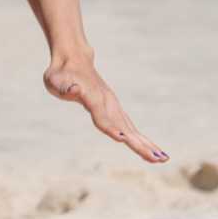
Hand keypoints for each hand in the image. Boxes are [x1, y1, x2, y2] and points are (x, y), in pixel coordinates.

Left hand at [45, 57, 167, 163]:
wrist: (74, 59)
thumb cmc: (60, 74)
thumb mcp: (54, 79)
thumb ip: (64, 87)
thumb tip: (73, 89)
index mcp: (92, 99)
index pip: (101, 117)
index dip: (110, 128)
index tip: (122, 140)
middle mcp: (107, 104)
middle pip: (124, 128)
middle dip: (139, 144)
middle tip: (157, 158)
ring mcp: (113, 107)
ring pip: (132, 130)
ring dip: (147, 144)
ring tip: (163, 159)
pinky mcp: (115, 111)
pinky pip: (131, 129)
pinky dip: (143, 140)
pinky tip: (153, 151)